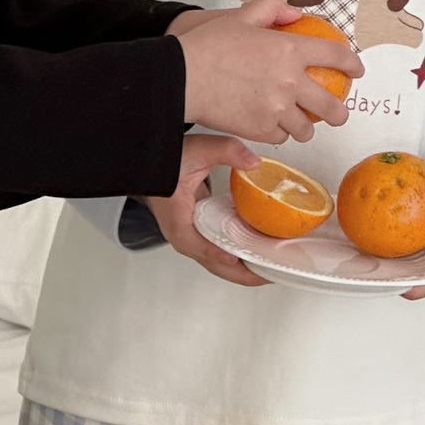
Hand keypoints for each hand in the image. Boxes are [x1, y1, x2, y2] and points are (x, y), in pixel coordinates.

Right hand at [141, 133, 270, 287]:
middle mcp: (185, 236)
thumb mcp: (196, 150)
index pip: (196, 245)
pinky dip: (242, 254)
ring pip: (221, 262)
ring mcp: (194, 237)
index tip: (238, 258)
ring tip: (273, 266)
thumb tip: (253, 162)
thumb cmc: (164, 164)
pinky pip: (223, 251)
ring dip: (246, 267)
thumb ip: (225, 151)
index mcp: (177, 221)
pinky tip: (262, 250)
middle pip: (215, 264)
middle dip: (244, 274)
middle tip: (271, 272)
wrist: (152, 166)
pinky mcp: (202, 233)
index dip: (218, 253)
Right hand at [169, 0, 360, 144]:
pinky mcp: (261, 130)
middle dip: (340, 112)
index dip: (352, 63)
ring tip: (300, 124)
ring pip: (305, 128)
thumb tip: (295, 14)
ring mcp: (277, 109)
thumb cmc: (208, 46)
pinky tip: (273, 127)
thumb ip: (272, 9)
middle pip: (332, 105)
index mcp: (290, 50)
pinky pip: (280, 137)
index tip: (356, 70)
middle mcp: (290, 81)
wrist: (182, 77)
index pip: (335, 55)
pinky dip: (279, 133)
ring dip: (306, 127)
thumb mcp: (242, 16)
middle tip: (338, 112)